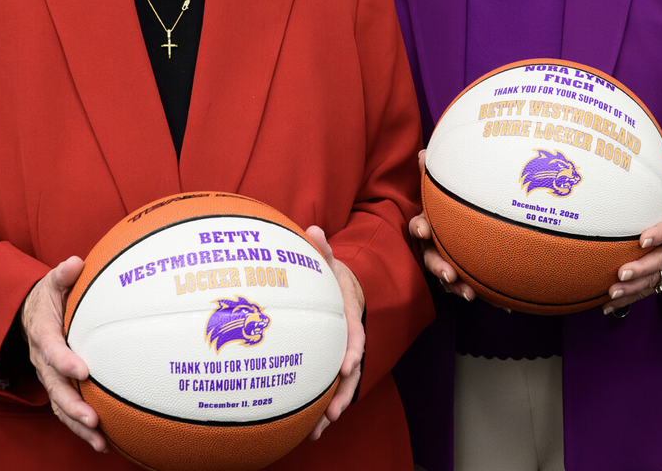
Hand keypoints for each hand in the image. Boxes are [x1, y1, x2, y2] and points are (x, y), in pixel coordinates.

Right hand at [21, 257, 103, 452]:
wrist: (27, 316)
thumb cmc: (47, 298)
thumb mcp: (51, 282)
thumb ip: (63, 275)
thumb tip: (75, 263)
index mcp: (42, 334)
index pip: (51, 348)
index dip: (64, 360)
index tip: (83, 371)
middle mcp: (42, 361)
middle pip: (55, 388)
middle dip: (73, 406)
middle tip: (93, 419)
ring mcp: (48, 377)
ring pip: (60, 406)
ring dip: (78, 425)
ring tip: (101, 442)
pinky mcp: (57, 387)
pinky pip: (66, 411)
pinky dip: (81, 428)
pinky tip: (104, 443)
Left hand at [304, 226, 365, 441]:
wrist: (342, 286)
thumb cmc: (330, 274)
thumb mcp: (328, 260)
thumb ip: (322, 249)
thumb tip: (314, 230)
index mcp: (349, 317)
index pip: (355, 334)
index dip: (353, 349)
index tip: (349, 364)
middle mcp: (348, 341)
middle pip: (350, 372)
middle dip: (342, 394)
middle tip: (332, 414)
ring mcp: (340, 355)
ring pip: (339, 387)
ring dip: (330, 409)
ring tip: (317, 431)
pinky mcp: (328, 364)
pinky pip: (326, 387)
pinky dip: (319, 407)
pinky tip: (306, 428)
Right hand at [411, 151, 475, 301]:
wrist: (466, 227)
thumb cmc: (448, 206)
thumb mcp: (441, 190)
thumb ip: (432, 175)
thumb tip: (423, 152)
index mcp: (428, 225)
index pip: (418, 226)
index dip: (420, 228)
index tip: (426, 231)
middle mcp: (433, 246)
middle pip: (430, 258)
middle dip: (438, 267)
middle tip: (448, 274)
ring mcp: (446, 262)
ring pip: (448, 277)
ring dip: (457, 286)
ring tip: (469, 294)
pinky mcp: (463, 275)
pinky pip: (472, 285)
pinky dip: (486, 295)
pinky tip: (504, 305)